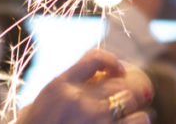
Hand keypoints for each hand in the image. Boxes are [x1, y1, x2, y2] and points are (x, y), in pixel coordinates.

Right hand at [16, 48, 151, 123]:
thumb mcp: (34, 107)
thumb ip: (61, 91)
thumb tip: (90, 78)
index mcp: (59, 87)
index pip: (94, 59)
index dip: (112, 61)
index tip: (120, 69)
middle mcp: (77, 101)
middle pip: (117, 82)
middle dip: (128, 87)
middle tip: (134, 93)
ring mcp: (92, 120)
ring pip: (131, 101)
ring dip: (136, 105)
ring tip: (139, 111)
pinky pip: (135, 122)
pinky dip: (140, 119)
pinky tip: (140, 119)